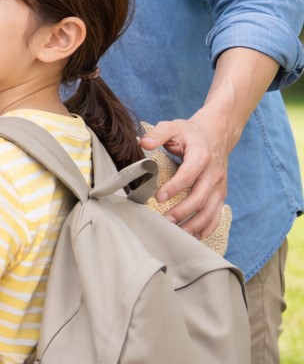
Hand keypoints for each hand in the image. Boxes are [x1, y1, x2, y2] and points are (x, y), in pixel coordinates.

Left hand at [140, 111, 231, 240]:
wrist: (216, 134)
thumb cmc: (190, 133)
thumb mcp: (173, 126)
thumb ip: (158, 134)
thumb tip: (144, 142)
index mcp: (201, 157)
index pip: (188, 175)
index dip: (174, 187)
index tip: (158, 197)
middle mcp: (214, 174)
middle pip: (200, 197)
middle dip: (183, 211)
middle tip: (165, 221)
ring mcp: (219, 186)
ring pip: (211, 210)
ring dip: (195, 224)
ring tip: (177, 234)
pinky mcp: (221, 194)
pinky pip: (217, 215)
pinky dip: (208, 228)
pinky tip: (195, 237)